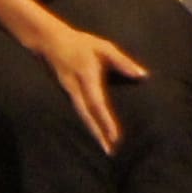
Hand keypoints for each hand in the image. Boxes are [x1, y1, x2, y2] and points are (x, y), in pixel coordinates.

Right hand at [23, 22, 148, 155]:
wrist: (49, 41)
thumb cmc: (81, 44)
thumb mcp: (104, 48)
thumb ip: (123, 62)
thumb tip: (142, 75)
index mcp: (86, 76)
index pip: (97, 102)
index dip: (106, 120)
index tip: (115, 136)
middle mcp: (75, 87)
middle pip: (87, 115)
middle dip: (99, 134)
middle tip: (110, 151)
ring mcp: (68, 91)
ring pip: (82, 116)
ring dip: (94, 132)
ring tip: (106, 149)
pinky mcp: (66, 93)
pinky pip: (79, 112)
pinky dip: (88, 124)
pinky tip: (96, 135)